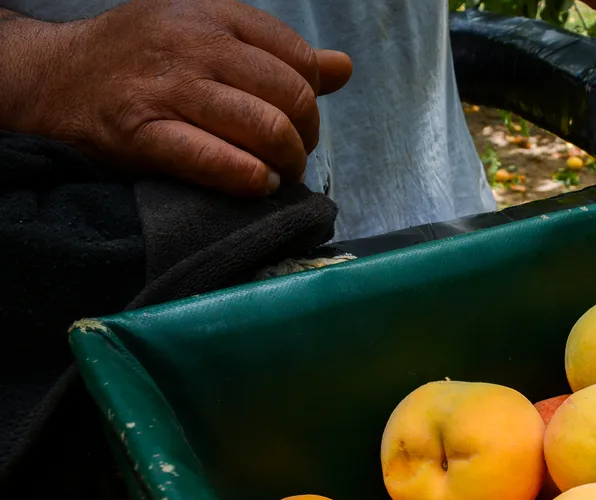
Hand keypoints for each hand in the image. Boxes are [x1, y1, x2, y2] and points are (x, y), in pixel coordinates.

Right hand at [0, 0, 351, 195]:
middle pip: (290, 96)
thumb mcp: (206, 36)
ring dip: (286, 162)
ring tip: (279, 174)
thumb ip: (276, 54)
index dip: (311, 98)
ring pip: (262, 127)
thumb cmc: (141, 61)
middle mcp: (194, 45)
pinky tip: (257, 185)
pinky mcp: (142, 133)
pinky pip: (215, 160)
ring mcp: (167, 89)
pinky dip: (250, 179)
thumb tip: (341, 67)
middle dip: (305, 136)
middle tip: (293, 154)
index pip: (298, 58)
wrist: (52, 77)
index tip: (299, 121)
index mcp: (215, 16)